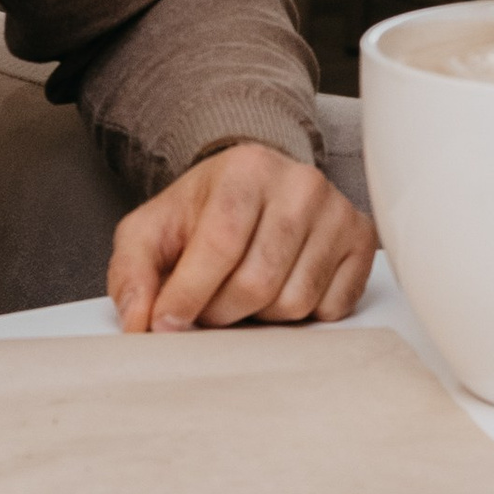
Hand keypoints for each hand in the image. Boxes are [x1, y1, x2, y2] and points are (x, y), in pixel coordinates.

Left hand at [108, 144, 375, 333]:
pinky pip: (332, 308)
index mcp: (246, 169)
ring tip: (242, 292)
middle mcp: (300, 184)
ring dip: (260, 316)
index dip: (190, 295)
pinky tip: (282, 286)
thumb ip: (132, 273)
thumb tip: (140, 323)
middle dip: (221, 311)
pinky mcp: (361, 239)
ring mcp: (337, 212)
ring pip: (295, 302)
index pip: (220, 245)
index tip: (167, 324)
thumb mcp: (152, 231)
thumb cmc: (204, 212)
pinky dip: (301, 315)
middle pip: (258, 282)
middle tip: (206, 306)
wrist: (254, 188)